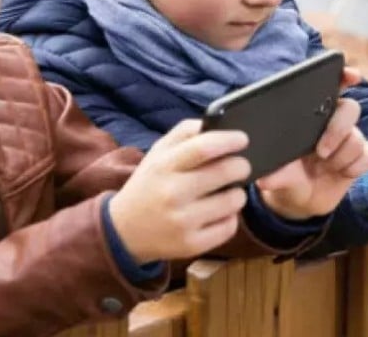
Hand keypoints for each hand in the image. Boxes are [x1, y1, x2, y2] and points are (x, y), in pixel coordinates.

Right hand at [109, 120, 250, 263]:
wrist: (123, 232)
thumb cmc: (150, 184)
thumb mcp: (158, 153)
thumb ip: (186, 132)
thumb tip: (218, 123)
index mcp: (165, 166)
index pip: (205, 147)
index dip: (230, 140)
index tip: (244, 139)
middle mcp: (172, 194)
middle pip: (227, 172)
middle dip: (242, 166)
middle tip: (241, 166)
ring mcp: (182, 222)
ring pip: (234, 200)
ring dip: (238, 193)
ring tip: (227, 191)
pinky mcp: (191, 245)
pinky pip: (230, 226)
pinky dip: (230, 217)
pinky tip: (218, 212)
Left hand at [258, 71, 367, 220]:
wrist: (300, 200)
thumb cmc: (286, 176)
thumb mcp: (278, 174)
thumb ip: (276, 174)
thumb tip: (264, 179)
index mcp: (311, 113)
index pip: (331, 86)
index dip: (344, 76)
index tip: (352, 76)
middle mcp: (334, 120)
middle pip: (350, 109)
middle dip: (338, 130)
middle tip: (320, 152)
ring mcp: (350, 138)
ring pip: (357, 139)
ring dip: (339, 158)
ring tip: (323, 168)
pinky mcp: (362, 156)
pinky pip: (366, 157)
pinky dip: (351, 169)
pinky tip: (338, 173)